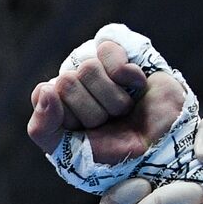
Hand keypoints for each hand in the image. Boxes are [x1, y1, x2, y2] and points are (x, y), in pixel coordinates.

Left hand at [26, 39, 184, 165]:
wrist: (160, 147)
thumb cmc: (113, 153)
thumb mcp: (69, 153)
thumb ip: (42, 129)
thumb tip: (44, 90)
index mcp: (56, 106)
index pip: (44, 93)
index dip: (67, 115)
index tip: (85, 132)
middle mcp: (74, 84)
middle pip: (67, 82)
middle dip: (93, 111)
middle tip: (109, 122)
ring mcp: (98, 68)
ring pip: (88, 67)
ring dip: (113, 98)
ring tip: (124, 110)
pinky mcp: (121, 53)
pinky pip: (108, 50)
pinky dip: (127, 75)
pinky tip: (137, 87)